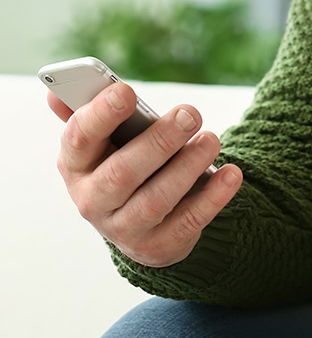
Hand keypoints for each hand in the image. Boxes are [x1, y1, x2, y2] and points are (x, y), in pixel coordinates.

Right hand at [49, 82, 242, 266]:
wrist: (143, 221)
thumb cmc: (124, 161)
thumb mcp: (105, 140)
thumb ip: (88, 112)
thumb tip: (55, 92)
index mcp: (77, 165)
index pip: (79, 140)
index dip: (101, 115)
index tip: (127, 91)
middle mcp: (94, 201)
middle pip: (122, 173)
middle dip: (158, 141)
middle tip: (191, 113)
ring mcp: (125, 229)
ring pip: (156, 200)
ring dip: (187, 167)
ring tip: (212, 139)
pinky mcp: (159, 246)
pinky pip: (188, 222)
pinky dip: (213, 198)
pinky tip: (231, 174)